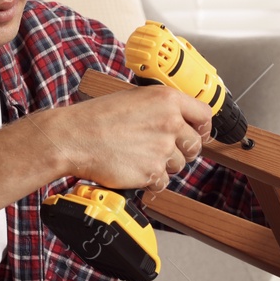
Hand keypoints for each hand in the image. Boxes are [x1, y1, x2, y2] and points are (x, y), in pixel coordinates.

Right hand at [51, 85, 211, 191]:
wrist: (75, 137)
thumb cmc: (96, 117)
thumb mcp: (134, 98)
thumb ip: (161, 108)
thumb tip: (177, 119)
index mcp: (167, 100)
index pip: (205, 115)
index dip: (203, 127)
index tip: (199, 133)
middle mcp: (170, 123)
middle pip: (195, 145)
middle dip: (182, 150)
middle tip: (163, 149)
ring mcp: (162, 149)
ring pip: (179, 165)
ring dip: (164, 165)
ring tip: (139, 156)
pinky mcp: (152, 172)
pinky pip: (162, 182)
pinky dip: (150, 180)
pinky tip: (133, 168)